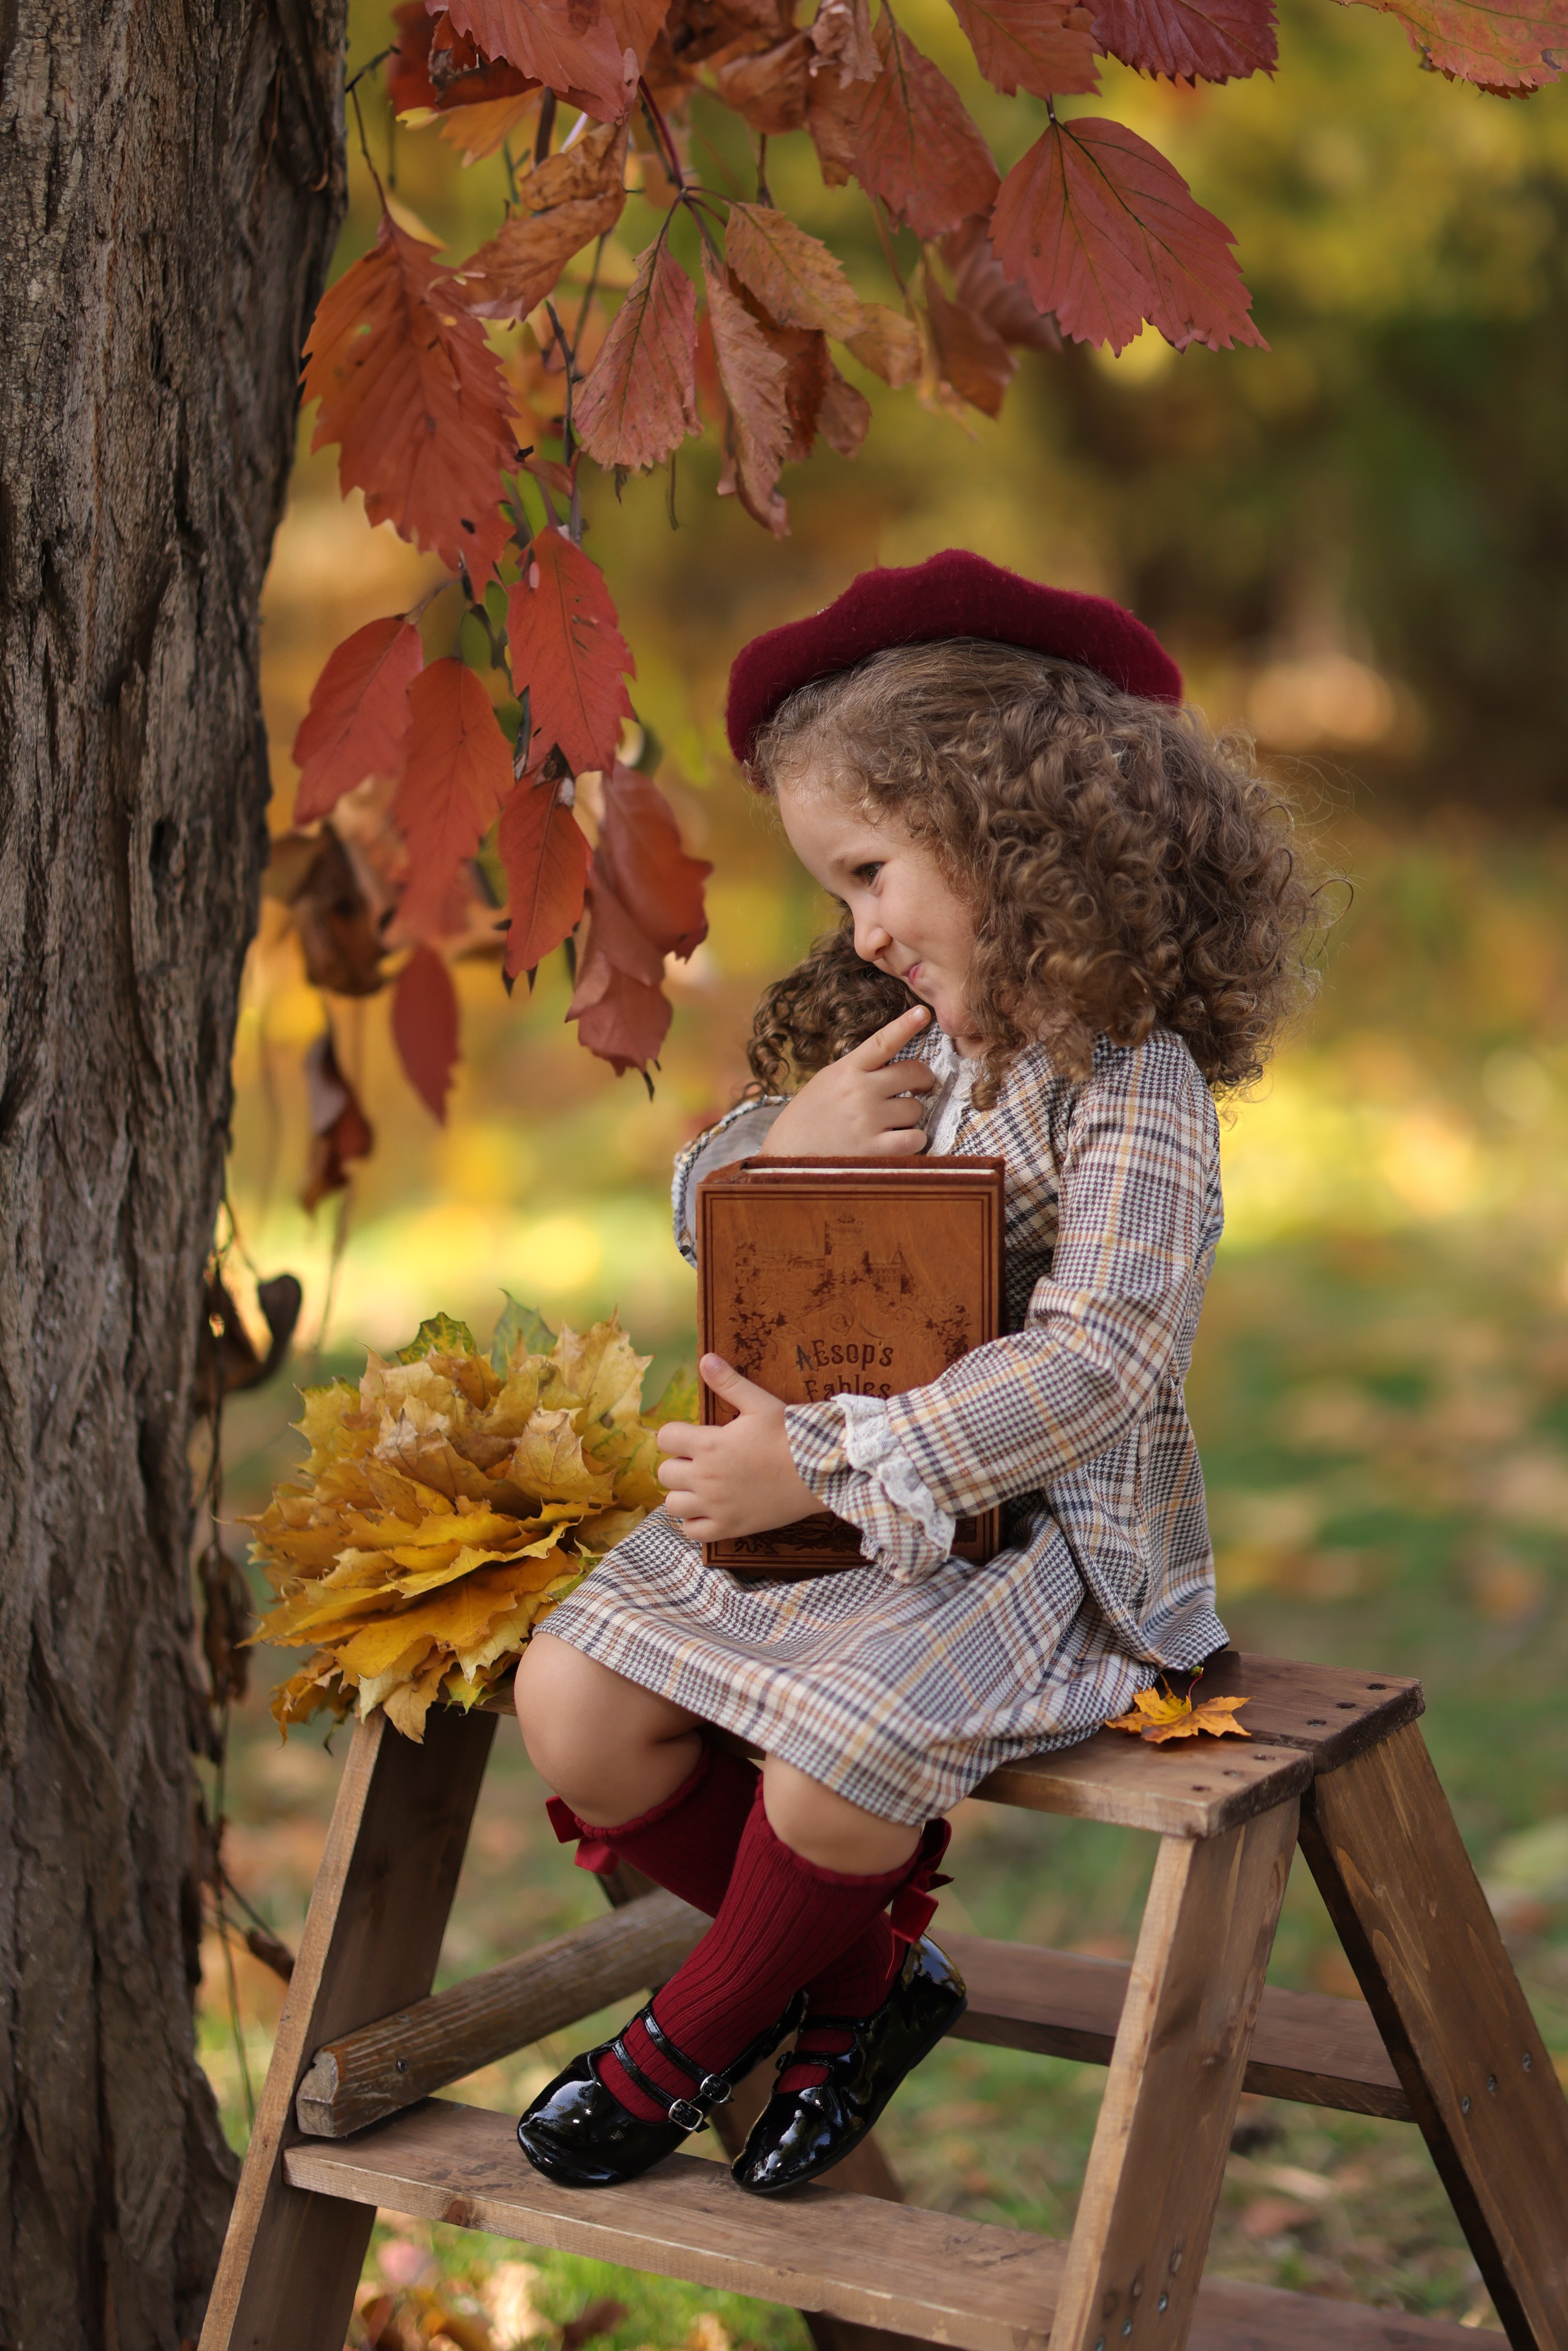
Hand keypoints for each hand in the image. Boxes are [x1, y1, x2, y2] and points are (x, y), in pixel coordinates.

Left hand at [656, 1355, 821, 1540]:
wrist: (819, 1471)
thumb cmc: (790, 1435)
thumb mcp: (760, 1403)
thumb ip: (729, 1383)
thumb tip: (706, 1358)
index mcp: (709, 1443)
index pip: (665, 1438)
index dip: (675, 1435)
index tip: (691, 1437)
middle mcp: (705, 1476)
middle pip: (665, 1473)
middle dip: (679, 1464)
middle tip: (700, 1462)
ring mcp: (716, 1505)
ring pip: (673, 1505)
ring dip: (683, 1495)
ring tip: (701, 1487)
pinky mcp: (729, 1527)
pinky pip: (693, 1532)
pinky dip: (695, 1523)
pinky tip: (710, 1511)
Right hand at [761, 1003, 934, 1158]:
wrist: (787, 1154)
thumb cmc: (810, 1116)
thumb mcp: (828, 1080)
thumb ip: (858, 1070)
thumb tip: (896, 1065)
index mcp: (847, 1069)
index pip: (882, 1042)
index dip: (905, 1025)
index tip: (923, 1012)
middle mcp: (859, 1090)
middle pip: (914, 1074)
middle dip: (921, 1081)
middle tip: (918, 1088)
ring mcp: (867, 1120)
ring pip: (916, 1109)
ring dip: (911, 1116)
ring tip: (891, 1123)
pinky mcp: (873, 1149)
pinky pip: (915, 1139)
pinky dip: (914, 1140)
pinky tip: (900, 1141)